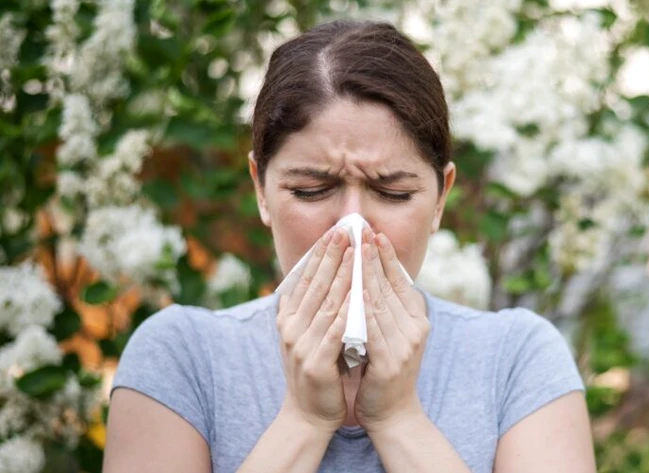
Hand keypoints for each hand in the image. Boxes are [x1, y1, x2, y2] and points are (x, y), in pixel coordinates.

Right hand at [275, 228, 353, 433]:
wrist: (308, 416)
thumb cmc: (317, 372)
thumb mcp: (309, 335)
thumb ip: (314, 309)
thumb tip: (322, 276)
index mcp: (289, 319)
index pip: (306, 279)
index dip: (320, 254)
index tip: (335, 231)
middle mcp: (291, 328)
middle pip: (315, 285)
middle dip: (331, 256)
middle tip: (345, 231)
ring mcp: (301, 345)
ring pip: (326, 303)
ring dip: (342, 276)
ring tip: (355, 253)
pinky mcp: (315, 363)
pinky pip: (335, 332)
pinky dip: (347, 312)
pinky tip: (359, 295)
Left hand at [354, 228, 430, 432]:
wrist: (392, 414)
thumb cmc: (384, 372)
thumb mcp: (390, 335)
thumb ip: (384, 310)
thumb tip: (369, 279)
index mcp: (416, 320)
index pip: (400, 281)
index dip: (387, 257)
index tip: (375, 234)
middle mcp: (415, 329)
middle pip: (390, 287)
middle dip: (374, 257)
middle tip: (362, 232)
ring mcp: (405, 345)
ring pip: (381, 303)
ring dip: (367, 275)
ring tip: (355, 252)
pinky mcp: (391, 361)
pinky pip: (374, 329)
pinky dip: (364, 309)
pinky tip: (354, 291)